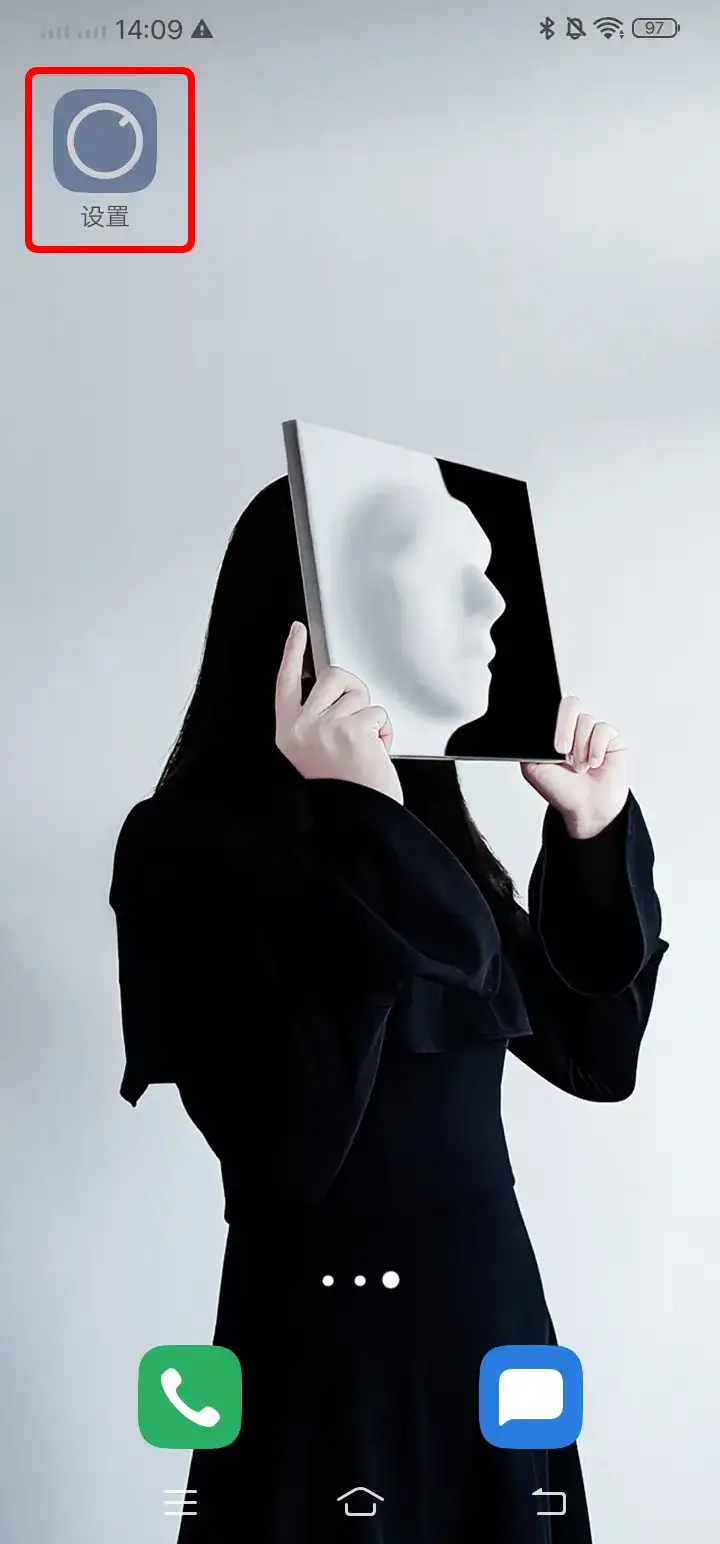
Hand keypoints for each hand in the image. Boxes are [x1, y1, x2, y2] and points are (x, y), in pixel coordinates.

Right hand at [275, 621, 403, 804]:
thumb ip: (317, 720)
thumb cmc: (342, 789)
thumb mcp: (314, 752)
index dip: (292, 653)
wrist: (356, 820)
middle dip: (352, 691)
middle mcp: (302, 727)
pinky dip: (384, 733)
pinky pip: (378, 713)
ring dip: (369, 718)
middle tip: (356, 722)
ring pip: (359, 694)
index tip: (297, 631)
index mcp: (288, 732)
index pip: (286, 682)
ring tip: (363, 747)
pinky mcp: (352, 729)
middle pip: (332, 677)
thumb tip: (336, 691)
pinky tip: (375, 754)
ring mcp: (326, 726)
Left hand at [520, 696, 628, 839]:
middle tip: (562, 750)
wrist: (585, 809)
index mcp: (553, 730)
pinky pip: (603, 730)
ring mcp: (592, 732)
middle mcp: (574, 727)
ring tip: (579, 767)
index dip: (551, 717)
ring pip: (586, 720)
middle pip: (570, 704)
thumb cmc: (561, 789)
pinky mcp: (611, 739)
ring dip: (580, 747)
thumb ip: (529, 744)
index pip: (551, 706)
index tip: (549, 740)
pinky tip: (593, 764)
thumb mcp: (533, 768)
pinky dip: (596, 749)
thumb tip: (530, 728)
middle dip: (564, 727)